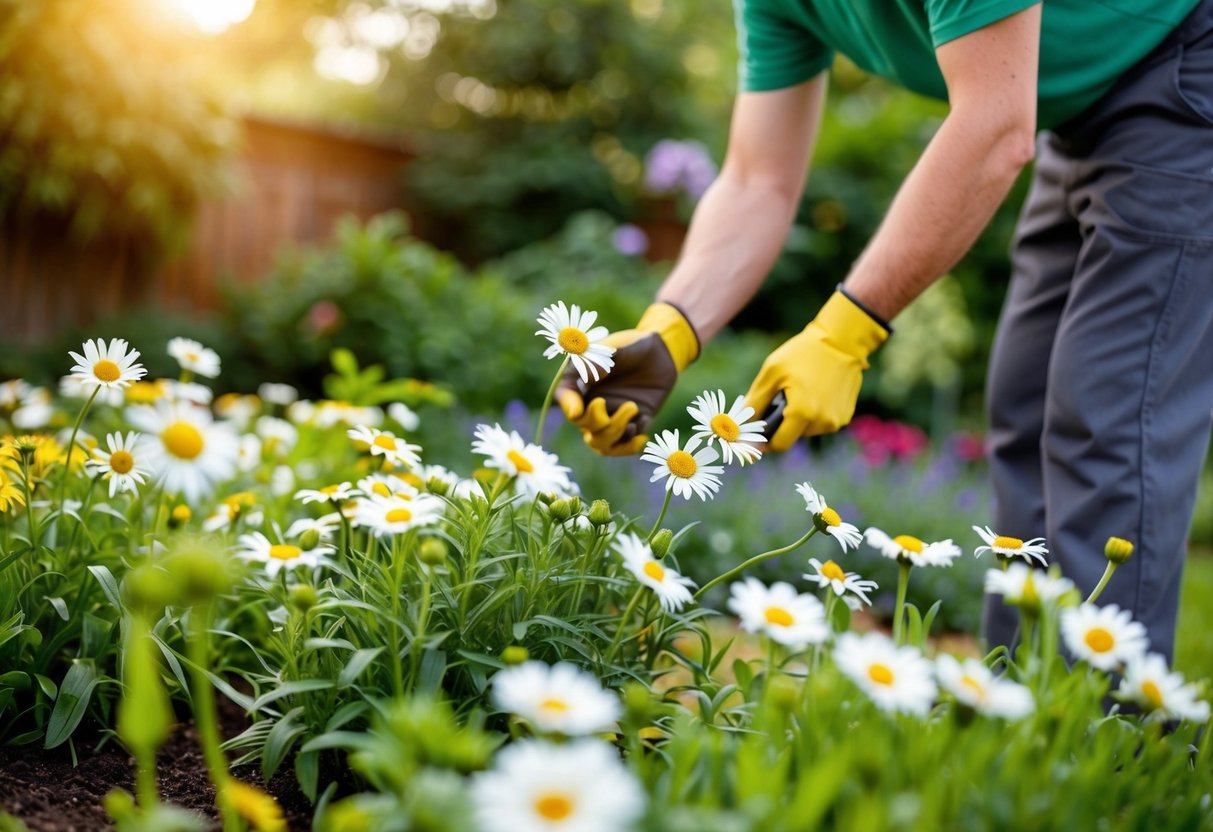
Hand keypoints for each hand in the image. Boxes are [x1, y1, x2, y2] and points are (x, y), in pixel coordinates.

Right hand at [555, 303, 698, 455]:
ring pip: (600, 443)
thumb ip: (600, 360)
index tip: (577, 411)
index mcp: (580, 382)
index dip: (568, 407)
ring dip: (615, 435)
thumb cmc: (633, 345)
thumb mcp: (617, 347)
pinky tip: (644, 426)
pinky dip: (631, 444)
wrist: (660, 353)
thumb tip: (588, 379)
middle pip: (583, 427)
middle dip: (599, 421)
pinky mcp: (630, 426)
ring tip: (634, 409)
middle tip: (625, 403)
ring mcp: (610, 417)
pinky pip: (623, 447)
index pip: (564, 398)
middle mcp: (590, 403)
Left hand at [746, 289, 888, 451]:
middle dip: (782, 424)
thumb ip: (755, 402)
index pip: (780, 444)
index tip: (756, 435)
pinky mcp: (846, 415)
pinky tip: (814, 392)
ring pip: (808, 430)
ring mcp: (837, 420)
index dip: (765, 443)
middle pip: (793, 436)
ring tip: (798, 392)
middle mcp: (823, 422)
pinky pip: (822, 422)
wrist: (842, 340)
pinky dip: (814, 413)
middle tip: (779, 400)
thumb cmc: (803, 353)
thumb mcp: (772, 373)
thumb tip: (740, 425)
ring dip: (799, 418)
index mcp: (803, 413)